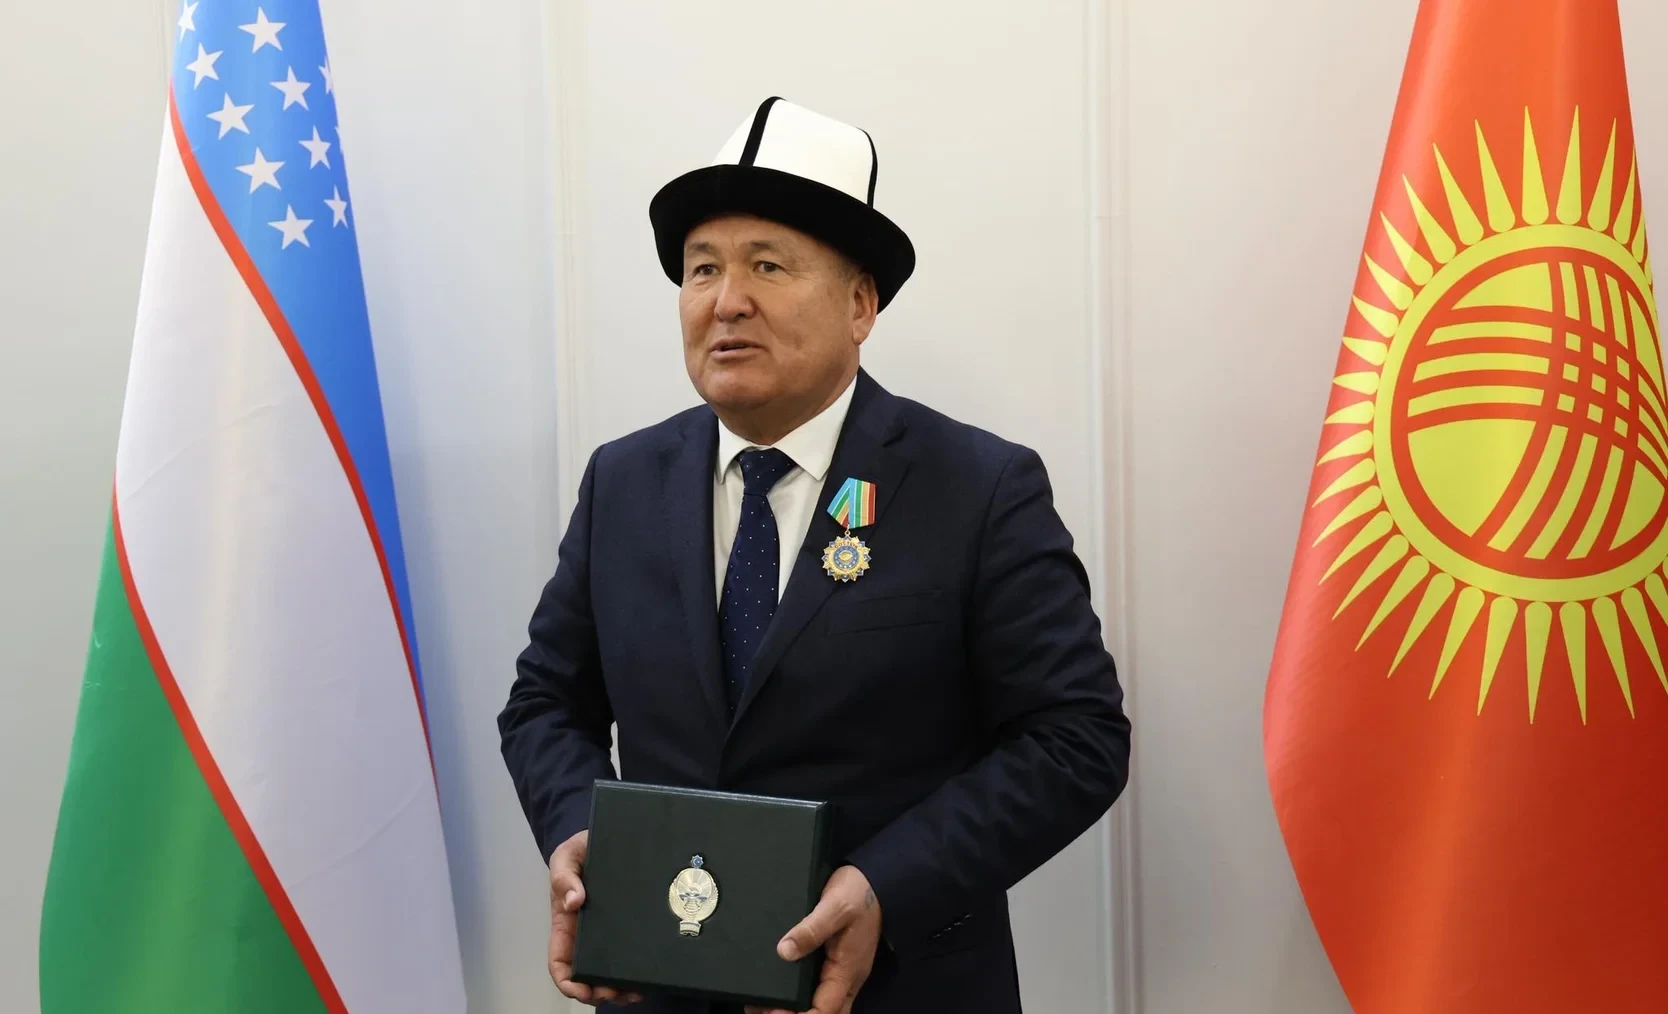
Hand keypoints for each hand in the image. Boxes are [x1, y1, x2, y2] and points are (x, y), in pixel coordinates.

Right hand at [547, 829, 641, 1006]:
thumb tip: (573, 901)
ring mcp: (606, 933)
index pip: (560, 961)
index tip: (584, 989)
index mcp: (566, 923)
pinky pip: (628, 954)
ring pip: (608, 971)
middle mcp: (585, 934)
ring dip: (618, 988)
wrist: (608, 837)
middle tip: (619, 993)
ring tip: (636, 991)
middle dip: (599, 992)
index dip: (568, 981)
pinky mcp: (627, 927)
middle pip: (586, 974)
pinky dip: (635, 971)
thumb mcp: (566, 856)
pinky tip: (647, 977)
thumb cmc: (580, 849)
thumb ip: (564, 876)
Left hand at [746, 865, 881, 1013]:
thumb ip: (811, 929)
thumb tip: (784, 951)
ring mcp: (843, 972)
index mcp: (847, 970)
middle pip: (826, 1013)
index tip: (772, 1012)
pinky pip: (821, 990)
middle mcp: (847, 978)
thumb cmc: (857, 892)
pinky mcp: (836, 964)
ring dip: (798, 1009)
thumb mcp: (835, 906)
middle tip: (764, 1009)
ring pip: (824, 1005)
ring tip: (763, 1004)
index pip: (826, 1010)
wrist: (873, 880)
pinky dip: (801, 997)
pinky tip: (779, 989)